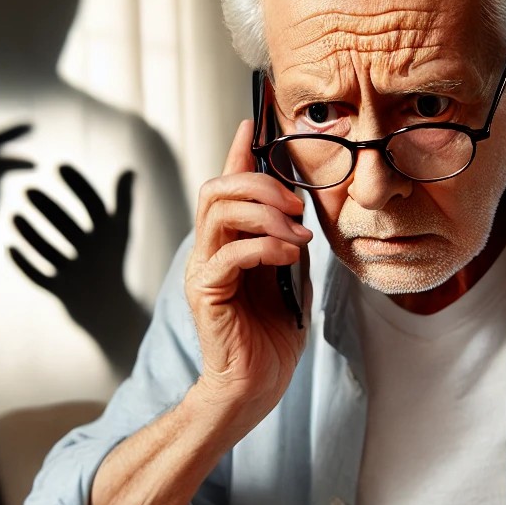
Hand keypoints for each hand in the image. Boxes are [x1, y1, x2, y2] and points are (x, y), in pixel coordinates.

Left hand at [9, 166, 147, 370]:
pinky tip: (8, 247)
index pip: (92, 205)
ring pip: (49, 251)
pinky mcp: (62, 293)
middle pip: (67, 227)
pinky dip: (24, 264)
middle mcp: (94, 254)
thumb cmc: (111, 262)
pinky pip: (40, 277)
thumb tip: (129, 170)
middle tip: (27, 189)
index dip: (77, 184)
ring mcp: (77, 275)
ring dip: (29, 234)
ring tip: (12, 216)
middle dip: (47, 208)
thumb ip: (123, 201)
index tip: (59, 165)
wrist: (111, 311)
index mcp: (108, 235)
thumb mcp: (120, 232)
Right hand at [185, 118, 312, 421]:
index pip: (226, 185)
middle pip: (217, 189)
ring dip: (265, 213)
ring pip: (218, 212)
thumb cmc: (272, 336)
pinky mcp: (207, 293)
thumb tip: (301, 210)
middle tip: (297, 207)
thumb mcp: (290, 277)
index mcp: (227, 243)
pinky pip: (230, 253)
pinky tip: (289, 256)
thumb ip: (288, 241)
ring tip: (297, 235)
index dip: (238, 150)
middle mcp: (208, 251)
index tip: (253, 119)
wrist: (258, 385)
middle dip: (262, 186)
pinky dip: (264, 246)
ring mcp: (204, 271)